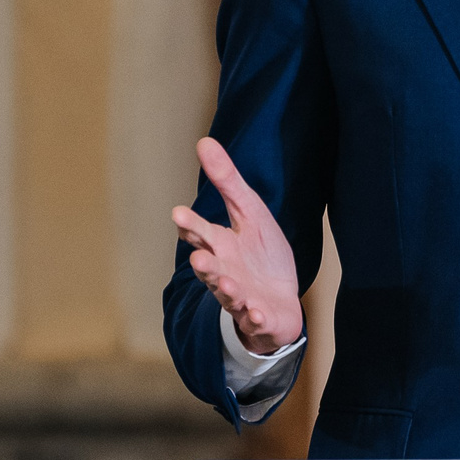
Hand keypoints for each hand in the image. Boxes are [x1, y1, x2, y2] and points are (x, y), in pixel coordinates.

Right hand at [172, 137, 304, 355]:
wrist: (280, 299)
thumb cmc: (261, 254)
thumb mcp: (249, 212)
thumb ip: (227, 181)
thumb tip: (203, 141)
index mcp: (220, 246)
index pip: (201, 234)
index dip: (191, 225)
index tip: (179, 213)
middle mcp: (224, 273)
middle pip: (211, 267)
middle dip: (205, 263)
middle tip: (199, 256)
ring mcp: (239, 297)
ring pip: (229, 294)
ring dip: (226, 290)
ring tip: (227, 284)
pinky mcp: (258, 316)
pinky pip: (255, 318)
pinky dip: (255, 316)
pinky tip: (258, 312)